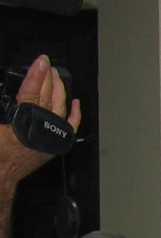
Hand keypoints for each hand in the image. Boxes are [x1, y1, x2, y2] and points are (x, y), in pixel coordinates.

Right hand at [0, 54, 80, 180]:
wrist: (0, 176)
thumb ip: (3, 107)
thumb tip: (8, 97)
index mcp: (23, 122)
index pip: (32, 92)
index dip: (36, 75)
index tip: (41, 61)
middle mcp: (40, 129)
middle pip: (47, 97)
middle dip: (47, 78)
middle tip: (46, 64)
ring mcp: (50, 136)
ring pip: (58, 107)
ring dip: (57, 90)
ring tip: (54, 75)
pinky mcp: (54, 144)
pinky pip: (68, 125)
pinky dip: (73, 114)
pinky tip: (75, 102)